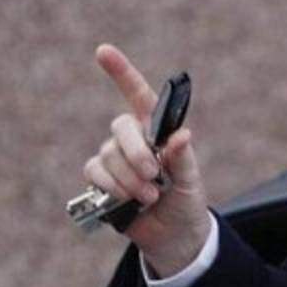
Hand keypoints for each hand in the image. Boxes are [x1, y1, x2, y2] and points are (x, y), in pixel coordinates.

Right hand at [82, 43, 211, 276]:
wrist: (174, 235)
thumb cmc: (186, 199)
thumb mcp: (191, 179)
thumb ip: (182, 157)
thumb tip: (181, 135)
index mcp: (157, 130)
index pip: (138, 94)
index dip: (121, 71)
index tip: (102, 50)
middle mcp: (133, 139)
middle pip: (120, 127)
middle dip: (135, 152)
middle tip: (155, 175)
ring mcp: (115, 159)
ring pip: (108, 155)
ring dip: (129, 178)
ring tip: (150, 196)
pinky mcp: (101, 181)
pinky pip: (95, 173)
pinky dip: (112, 187)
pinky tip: (128, 201)